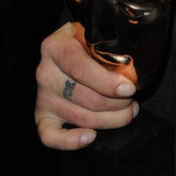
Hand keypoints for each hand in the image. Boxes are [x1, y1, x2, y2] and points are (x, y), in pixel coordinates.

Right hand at [34, 20, 138, 149]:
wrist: (69, 47)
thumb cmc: (87, 42)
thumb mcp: (96, 34)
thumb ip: (110, 45)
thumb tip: (132, 66)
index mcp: (56, 48)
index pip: (81, 69)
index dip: (107, 82)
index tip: (129, 88)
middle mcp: (45, 73)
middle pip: (86, 98)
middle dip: (117, 103)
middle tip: (132, 99)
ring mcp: (43, 96)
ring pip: (81, 117)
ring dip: (110, 119)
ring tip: (127, 111)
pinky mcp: (42, 115)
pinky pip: (50, 136)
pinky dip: (70, 141)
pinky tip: (90, 137)